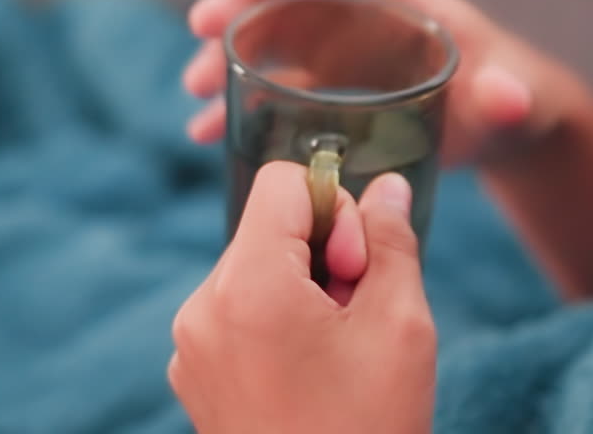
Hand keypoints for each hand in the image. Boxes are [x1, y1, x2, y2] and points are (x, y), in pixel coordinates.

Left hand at [168, 162, 435, 433]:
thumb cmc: (370, 430)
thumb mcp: (401, 327)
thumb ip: (391, 241)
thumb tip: (387, 186)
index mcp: (247, 287)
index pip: (280, 183)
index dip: (335, 207)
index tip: (360, 265)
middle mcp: (202, 308)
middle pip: (268, 227)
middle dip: (322, 254)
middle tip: (357, 315)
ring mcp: (191, 345)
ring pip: (255, 268)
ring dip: (302, 289)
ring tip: (337, 351)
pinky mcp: (193, 374)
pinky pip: (236, 311)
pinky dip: (275, 321)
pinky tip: (311, 371)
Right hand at [183, 0, 585, 163]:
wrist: (507, 131)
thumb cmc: (517, 104)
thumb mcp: (517, 102)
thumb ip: (510, 99)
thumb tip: (508, 97)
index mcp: (406, 6)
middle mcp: (367, 22)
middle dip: (244, 6)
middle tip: (200, 28)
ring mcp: (347, 57)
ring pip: (276, 44)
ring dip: (231, 59)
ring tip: (195, 90)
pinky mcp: (336, 94)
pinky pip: (278, 92)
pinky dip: (243, 108)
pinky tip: (208, 132)